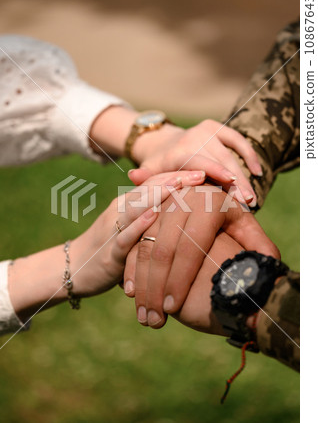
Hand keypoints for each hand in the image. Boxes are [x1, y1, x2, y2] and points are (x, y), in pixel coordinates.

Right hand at [70, 171, 205, 296]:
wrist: (74, 268)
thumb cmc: (111, 248)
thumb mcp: (133, 229)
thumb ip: (153, 217)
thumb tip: (185, 210)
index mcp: (129, 204)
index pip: (155, 182)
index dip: (179, 174)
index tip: (206, 168)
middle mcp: (120, 210)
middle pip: (149, 189)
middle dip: (176, 179)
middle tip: (203, 171)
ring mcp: (113, 228)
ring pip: (136, 206)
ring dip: (159, 194)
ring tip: (181, 184)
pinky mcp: (109, 252)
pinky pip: (124, 236)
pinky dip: (138, 225)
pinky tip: (153, 215)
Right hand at [123, 185, 278, 328]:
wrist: (212, 201)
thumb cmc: (235, 225)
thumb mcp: (250, 233)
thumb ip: (260, 249)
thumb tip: (263, 270)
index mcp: (211, 202)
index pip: (191, 244)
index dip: (180, 278)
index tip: (173, 308)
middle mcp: (183, 198)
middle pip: (164, 246)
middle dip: (157, 286)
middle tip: (154, 319)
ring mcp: (163, 203)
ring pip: (144, 245)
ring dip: (141, 283)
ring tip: (143, 314)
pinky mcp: (148, 212)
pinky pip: (133, 241)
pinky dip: (131, 268)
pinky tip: (131, 292)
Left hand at [130, 119, 262, 205]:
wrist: (162, 143)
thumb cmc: (158, 166)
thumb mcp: (149, 171)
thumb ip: (144, 176)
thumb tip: (133, 176)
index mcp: (180, 150)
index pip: (201, 162)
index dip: (217, 173)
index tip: (233, 185)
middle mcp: (195, 136)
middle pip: (220, 161)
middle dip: (236, 182)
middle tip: (249, 201)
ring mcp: (208, 130)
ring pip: (231, 154)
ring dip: (245, 175)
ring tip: (253, 197)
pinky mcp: (218, 128)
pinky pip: (238, 140)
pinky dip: (248, 155)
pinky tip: (258, 171)